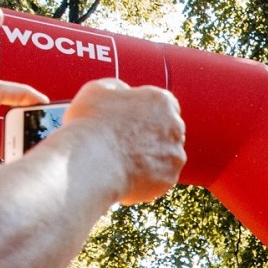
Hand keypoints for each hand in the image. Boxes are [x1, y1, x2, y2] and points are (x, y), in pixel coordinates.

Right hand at [60, 78, 185, 204]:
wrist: (92, 162)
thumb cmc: (91, 124)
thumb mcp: (98, 90)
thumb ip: (118, 88)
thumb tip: (123, 92)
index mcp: (161, 101)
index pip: (165, 106)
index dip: (148, 114)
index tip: (135, 122)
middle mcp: (175, 126)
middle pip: (169, 131)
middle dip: (154, 136)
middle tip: (129, 144)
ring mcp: (175, 154)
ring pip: (167, 156)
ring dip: (153, 158)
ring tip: (126, 161)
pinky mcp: (170, 178)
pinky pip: (161, 177)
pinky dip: (148, 178)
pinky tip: (128, 175)